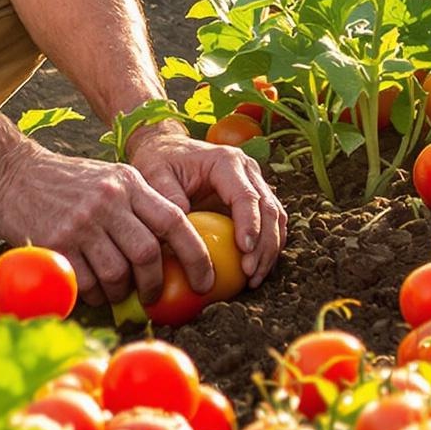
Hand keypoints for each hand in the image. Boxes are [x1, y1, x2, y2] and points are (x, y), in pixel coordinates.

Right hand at [0, 142, 211, 305]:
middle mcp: (110, 200)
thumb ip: (139, 206)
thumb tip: (170, 251)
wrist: (13, 172)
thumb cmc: (67, 182)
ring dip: (121, 292)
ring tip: (117, 292)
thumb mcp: (110, 179)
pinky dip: (94, 295)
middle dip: (155, 283)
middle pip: (149, 253)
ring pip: (118, 273)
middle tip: (153, 295)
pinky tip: (92, 290)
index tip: (205, 280)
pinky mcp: (57, 243)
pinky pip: (87, 283)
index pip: (175, 220)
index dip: (196, 255)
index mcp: (129, 182)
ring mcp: (82, 222)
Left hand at [125, 122, 287, 284]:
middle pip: (269, 209)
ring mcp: (254, 184)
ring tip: (254, 279)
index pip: (247, 195)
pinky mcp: (254, 199)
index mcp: (226, 162)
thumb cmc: (159, 161)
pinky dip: (267, 248)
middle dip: (264, 245)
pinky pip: (270, 225)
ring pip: (276, 219)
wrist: (167, 149)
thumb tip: (183, 223)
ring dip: (270, 251)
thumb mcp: (154, 173)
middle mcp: (247, 170)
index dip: (250, 224)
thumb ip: (167, 195)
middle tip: (250, 275)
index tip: (244, 251)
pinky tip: (255, 271)